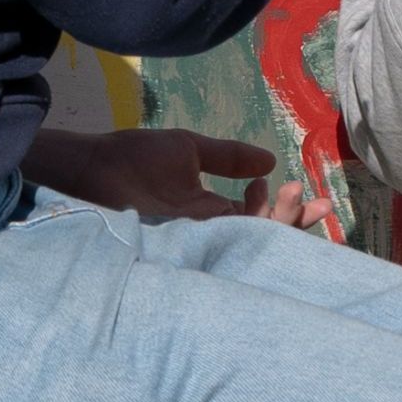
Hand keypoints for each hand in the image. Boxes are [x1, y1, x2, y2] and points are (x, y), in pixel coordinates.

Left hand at [27, 127, 318, 224]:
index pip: (260, 220)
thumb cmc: (134, 159)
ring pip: (250, 246)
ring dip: (277, 223)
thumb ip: (228, 156)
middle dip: (293, 219)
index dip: (288, 210)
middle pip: (264, 238)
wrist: (92, 169)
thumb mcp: (189, 150)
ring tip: (288, 195)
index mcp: (212, 212)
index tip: (301, 189)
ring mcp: (197, 244)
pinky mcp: (183, 250)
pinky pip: (224, 252)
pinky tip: (257, 210)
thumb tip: (270, 161)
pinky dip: (248, 236)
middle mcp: (210, 234)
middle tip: (308, 196)